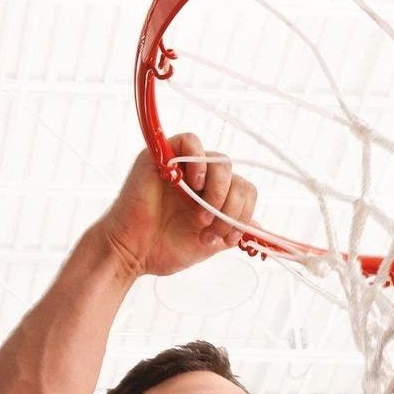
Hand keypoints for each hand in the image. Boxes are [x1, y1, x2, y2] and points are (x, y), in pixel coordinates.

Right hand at [99, 132, 257, 278]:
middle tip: (210, 230)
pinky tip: (195, 185)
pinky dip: (199, 161)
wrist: (133, 252)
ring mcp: (183, 167)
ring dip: (218, 192)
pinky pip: (191, 141)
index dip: (243, 214)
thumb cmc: (163, 248)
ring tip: (200, 216)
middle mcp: (201, 179)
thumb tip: (260, 229)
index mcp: (213, 196)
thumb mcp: (209, 244)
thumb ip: (233, 231)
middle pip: (237, 178)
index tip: (228, 238)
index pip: (245, 191)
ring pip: (221, 162)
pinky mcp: (162, 155)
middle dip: (230, 209)